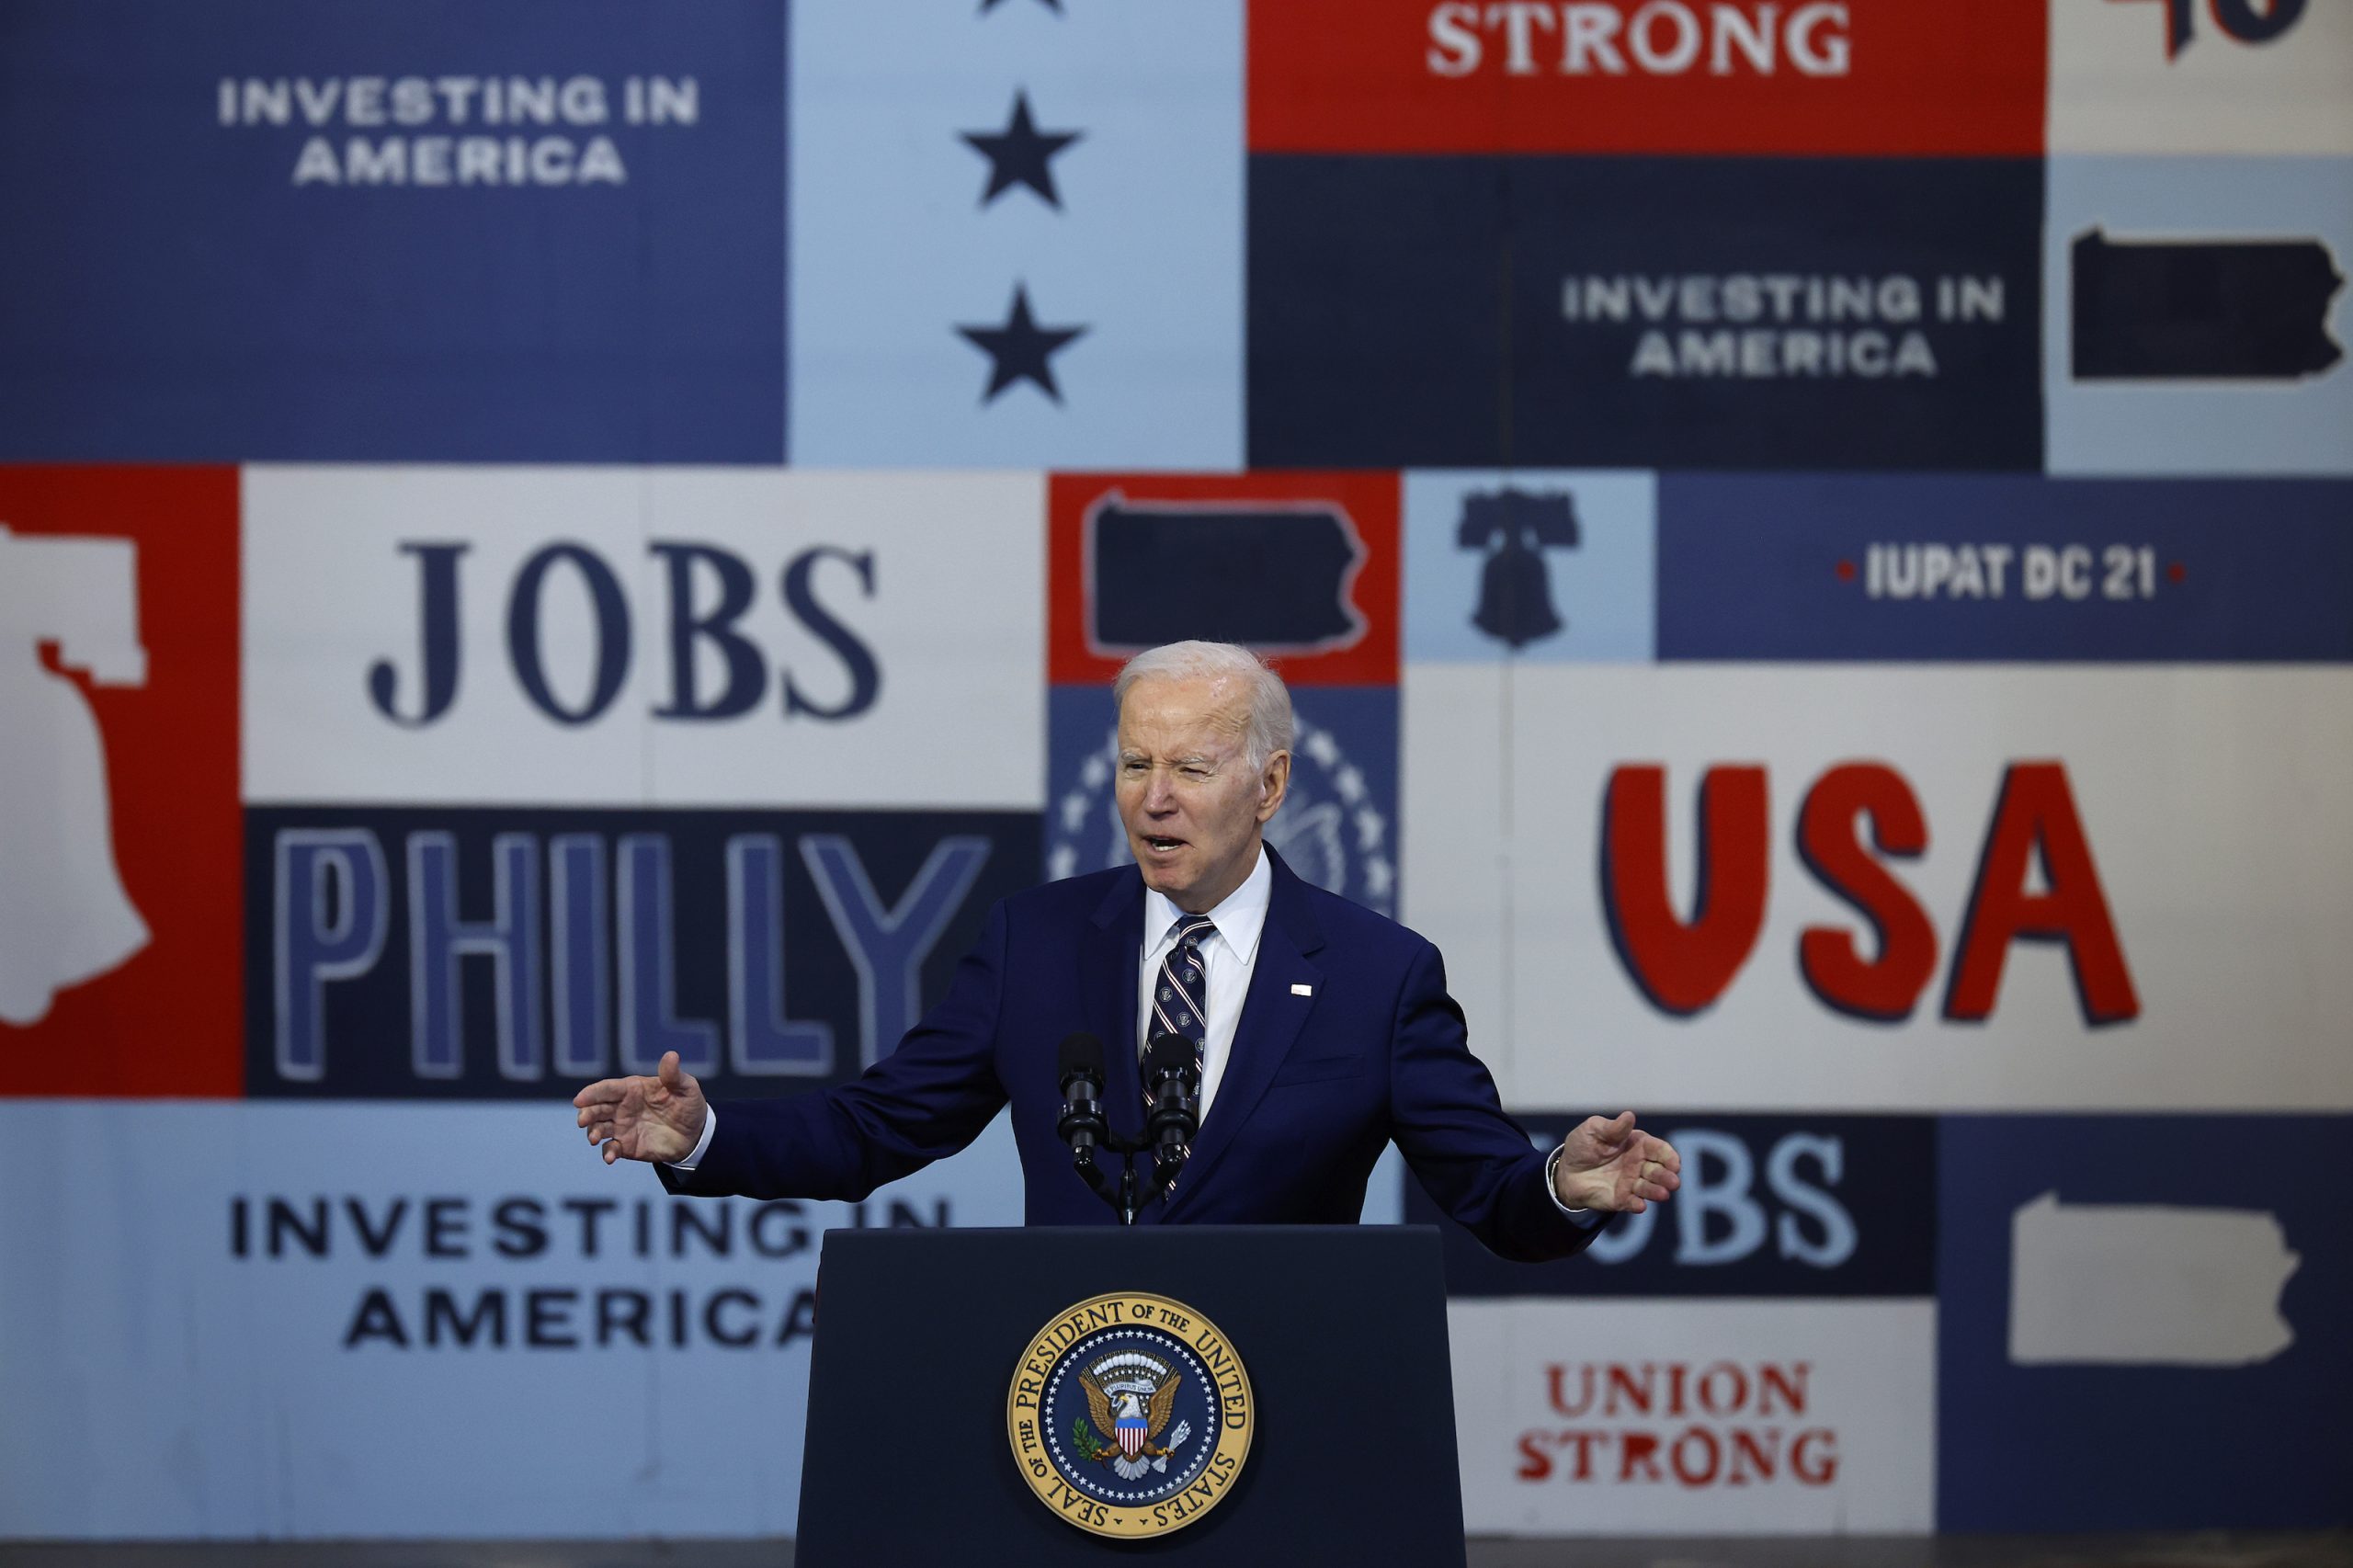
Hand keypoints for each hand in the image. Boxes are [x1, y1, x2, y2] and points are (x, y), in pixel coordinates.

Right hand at [572, 1050, 707, 1165]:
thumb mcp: (686, 1088)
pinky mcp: (626, 1146)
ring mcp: (622, 1127)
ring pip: (598, 1128)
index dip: (592, 1093)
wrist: (696, 1134)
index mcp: (632, 1089)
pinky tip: (610, 1157)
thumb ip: (674, 1075)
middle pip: (597, 1108)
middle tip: (583, 1120)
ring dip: (593, 1133)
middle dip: (586, 1113)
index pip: (607, 1089)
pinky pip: (611, 1148)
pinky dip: (607, 1153)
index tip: (579, 1099)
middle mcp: (622, 1107)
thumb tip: (671, 1055)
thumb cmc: (688, 1105)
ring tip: (595, 1139)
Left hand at [1552, 1112, 1679, 1213]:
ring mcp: (1631, 1183)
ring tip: (1663, 1194)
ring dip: (1657, 1191)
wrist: (1567, 1171)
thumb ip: (1612, 1127)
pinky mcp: (1621, 1199)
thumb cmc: (1584, 1146)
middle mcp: (1639, 1165)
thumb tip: (1629, 1116)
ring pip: (1649, 1188)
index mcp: (1637, 1145)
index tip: (1674, 1163)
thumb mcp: (1593, 1130)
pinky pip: (1632, 1203)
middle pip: (1659, 1171)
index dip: (1669, 1156)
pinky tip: (1640, 1205)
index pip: (1659, 1150)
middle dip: (1667, 1176)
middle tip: (1673, 1182)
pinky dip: (1637, 1205)